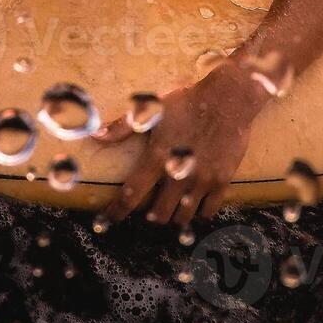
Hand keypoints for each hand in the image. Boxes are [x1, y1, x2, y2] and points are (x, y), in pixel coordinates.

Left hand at [94, 64, 265, 226]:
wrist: (227, 99)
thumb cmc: (186, 102)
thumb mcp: (151, 108)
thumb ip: (122, 126)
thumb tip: (95, 135)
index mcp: (157, 157)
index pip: (132, 194)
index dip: (117, 211)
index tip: (106, 223)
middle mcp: (178, 174)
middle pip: (158, 214)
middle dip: (150, 215)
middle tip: (148, 211)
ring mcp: (201, 180)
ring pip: (183, 217)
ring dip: (173, 217)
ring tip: (170, 210)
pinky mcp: (222, 181)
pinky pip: (209, 210)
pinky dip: (199, 212)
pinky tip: (194, 206)